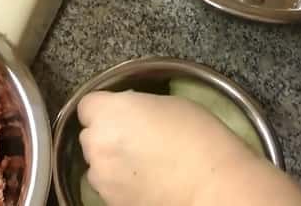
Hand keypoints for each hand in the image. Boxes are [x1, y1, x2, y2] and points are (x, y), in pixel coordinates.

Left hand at [77, 90, 300, 205]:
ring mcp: (101, 176)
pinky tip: (145, 182)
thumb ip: (135, 106)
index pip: (88, 105)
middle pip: (90, 134)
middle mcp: (96, 144)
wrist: (213, 187)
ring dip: (110, 161)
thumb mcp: (167, 104)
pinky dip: (119, 183)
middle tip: (135, 139)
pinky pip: (107, 186)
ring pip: (96, 163)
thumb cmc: (198, 137)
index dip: (105, 108)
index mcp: (108, 113)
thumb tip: (128, 114)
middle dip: (106, 134)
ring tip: (142, 164)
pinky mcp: (110, 201)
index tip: (122, 113)